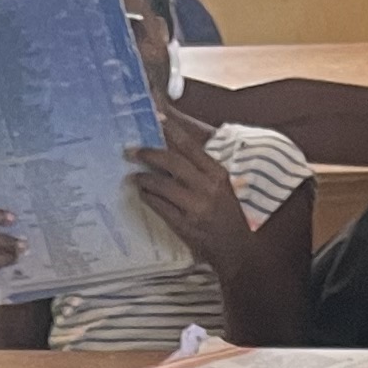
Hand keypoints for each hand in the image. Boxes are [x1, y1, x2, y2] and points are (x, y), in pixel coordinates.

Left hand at [125, 105, 256, 273]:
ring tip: (136, 176)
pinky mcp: (185, 224)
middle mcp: (207, 187)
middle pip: (172, 162)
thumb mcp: (220, 186)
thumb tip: (173, 150)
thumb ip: (201, 169)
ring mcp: (195, 206)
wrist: (236, 248)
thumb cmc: (226, 214)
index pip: (190, 146)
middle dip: (149, 154)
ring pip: (162, 185)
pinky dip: (149, 198)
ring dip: (145, 178)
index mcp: (216, 173)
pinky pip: (160, 206)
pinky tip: (143, 194)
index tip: (155, 119)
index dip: (170, 130)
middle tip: (132, 151)